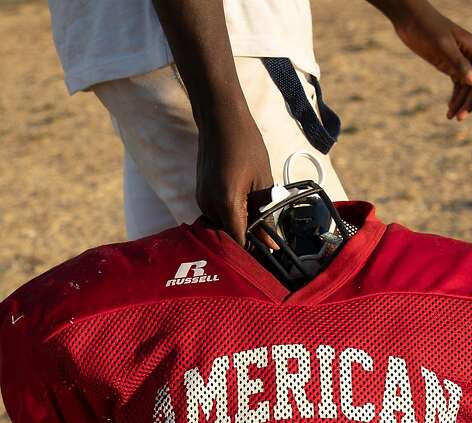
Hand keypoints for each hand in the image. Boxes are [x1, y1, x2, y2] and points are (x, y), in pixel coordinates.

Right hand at [195, 109, 273, 245]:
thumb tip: (270, 242)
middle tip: (268, 238)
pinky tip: (246, 207)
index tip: (269, 254)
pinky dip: (230, 216)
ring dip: (239, 227)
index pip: (238, 242)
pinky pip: (216, 214)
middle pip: (228, 237)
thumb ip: (265, 214)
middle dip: (247, 240)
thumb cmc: (246, 144)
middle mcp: (209, 205)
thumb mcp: (262, 180)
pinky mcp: (201, 194)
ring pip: (221, 227)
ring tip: (259, 219)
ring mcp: (202, 200)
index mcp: (226, 203)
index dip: (253, 251)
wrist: (220, 119)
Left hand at [388, 2, 471, 119]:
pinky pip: (457, 84)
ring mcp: (458, 60)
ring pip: (466, 86)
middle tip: (460, 118)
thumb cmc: (426, 28)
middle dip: (470, 101)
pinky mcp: (448, 64)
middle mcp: (469, 55)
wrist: (409, 19)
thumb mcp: (442, 46)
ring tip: (451, 117)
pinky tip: (449, 108)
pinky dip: (455, 97)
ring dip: (461, 102)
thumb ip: (459, 63)